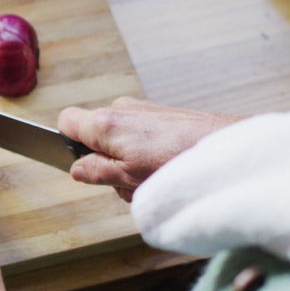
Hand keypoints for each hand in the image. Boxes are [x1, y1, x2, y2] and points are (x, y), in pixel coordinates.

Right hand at [58, 97, 243, 200]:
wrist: (223, 148)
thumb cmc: (177, 163)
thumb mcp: (128, 178)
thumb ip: (96, 171)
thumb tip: (76, 168)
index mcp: (105, 122)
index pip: (66, 121)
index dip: (67, 144)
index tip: (82, 163)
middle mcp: (121, 108)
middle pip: (95, 136)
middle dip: (105, 161)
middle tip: (128, 182)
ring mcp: (143, 109)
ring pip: (120, 140)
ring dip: (129, 163)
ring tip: (153, 178)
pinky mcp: (162, 115)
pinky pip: (141, 137)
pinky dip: (147, 155)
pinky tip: (166, 169)